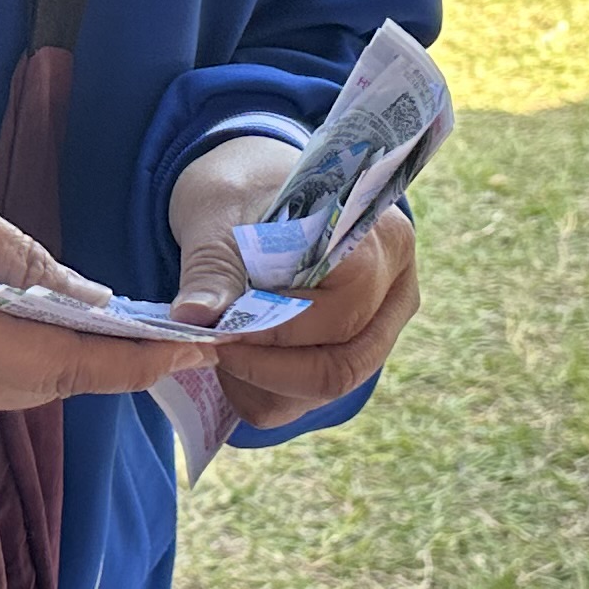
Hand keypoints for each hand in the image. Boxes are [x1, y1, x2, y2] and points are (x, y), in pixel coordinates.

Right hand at [0, 172, 199, 422]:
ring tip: (136, 329)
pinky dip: (33, 360)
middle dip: (119, 361)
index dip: (137, 360)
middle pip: (55, 385)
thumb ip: (20, 256)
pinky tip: (59, 328)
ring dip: (77, 360)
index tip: (198, 349)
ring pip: (27, 389)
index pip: (67, 363)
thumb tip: (88, 296)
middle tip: (184, 334)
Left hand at [164, 137, 424, 430]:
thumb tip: (192, 321)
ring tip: (219, 348)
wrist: (253, 189)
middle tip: (212, 349)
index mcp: (379, 240)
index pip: (339, 313)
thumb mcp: (218, 217)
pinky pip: (312, 399)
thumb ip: (212, 271)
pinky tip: (234, 359)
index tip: (215, 331)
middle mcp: (396, 290)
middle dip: (265, 369)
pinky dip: (265, 392)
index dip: (273, 333)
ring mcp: (382, 328)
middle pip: (343, 365)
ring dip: (261, 385)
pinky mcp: (353, 355)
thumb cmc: (243, 192)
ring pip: (328, 391)